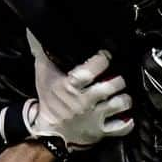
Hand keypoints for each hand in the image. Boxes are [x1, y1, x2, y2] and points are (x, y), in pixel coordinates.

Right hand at [28, 32, 132, 149]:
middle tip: (116, 77)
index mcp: (71, 86)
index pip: (90, 70)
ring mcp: (94, 117)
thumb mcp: (43, 73)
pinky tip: (126, 115)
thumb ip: (41, 50)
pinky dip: (127, 122)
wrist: (49, 130)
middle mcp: (85, 101)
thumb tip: (33, 30)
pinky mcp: (100, 131)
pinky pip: (121, 127)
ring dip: (125, 98)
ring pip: (120, 104)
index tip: (105, 56)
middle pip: (111, 85)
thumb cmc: (49, 99)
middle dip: (118, 79)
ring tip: (122, 94)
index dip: (102, 60)